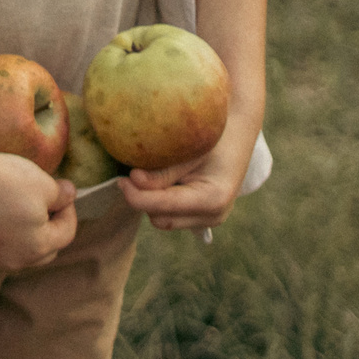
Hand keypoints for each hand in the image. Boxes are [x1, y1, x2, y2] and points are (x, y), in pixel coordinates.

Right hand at [0, 151, 75, 270]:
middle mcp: (13, 260)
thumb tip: (70, 195)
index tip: (63, 194)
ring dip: (20, 237)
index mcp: (38, 247)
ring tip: (15, 211)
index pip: (66, 233)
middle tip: (44, 206)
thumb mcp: (44, 183)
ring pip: (14, 252)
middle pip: (42, 251)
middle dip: (47, 230)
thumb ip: (62, 195)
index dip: (68, 211)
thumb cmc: (5, 179)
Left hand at [122, 123, 253, 231]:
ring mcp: (209, 220)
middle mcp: (213, 216)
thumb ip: (162, 171)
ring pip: (163, 220)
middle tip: (132, 174)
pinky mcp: (202, 218)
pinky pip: (171, 216)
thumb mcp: (188, 150)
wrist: (237, 137)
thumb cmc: (214, 138)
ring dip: (152, 202)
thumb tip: (133, 180)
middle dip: (144, 199)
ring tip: (153, 175)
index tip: (121, 180)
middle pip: (160, 219)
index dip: (136, 196)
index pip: (162, 207)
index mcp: (212, 199)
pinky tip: (163, 181)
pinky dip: (161, 202)